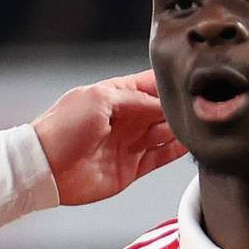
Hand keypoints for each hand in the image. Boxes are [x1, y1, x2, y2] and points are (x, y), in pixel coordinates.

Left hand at [31, 71, 187, 205]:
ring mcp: (129, 143)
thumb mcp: (100, 99)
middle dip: (181, 107)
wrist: (45, 168)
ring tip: (201, 123)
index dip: (171, 82)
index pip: (151, 84)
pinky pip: (161, 157)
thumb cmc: (63, 128)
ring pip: (166, 133)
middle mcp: (126, 118)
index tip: (194, 80)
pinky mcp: (131, 167)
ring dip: (182, 128)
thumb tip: (164, 104)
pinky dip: (176, 151)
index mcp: (116, 95)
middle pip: (163, 109)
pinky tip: (192, 143)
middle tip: (202, 105)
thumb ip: (135, 99)